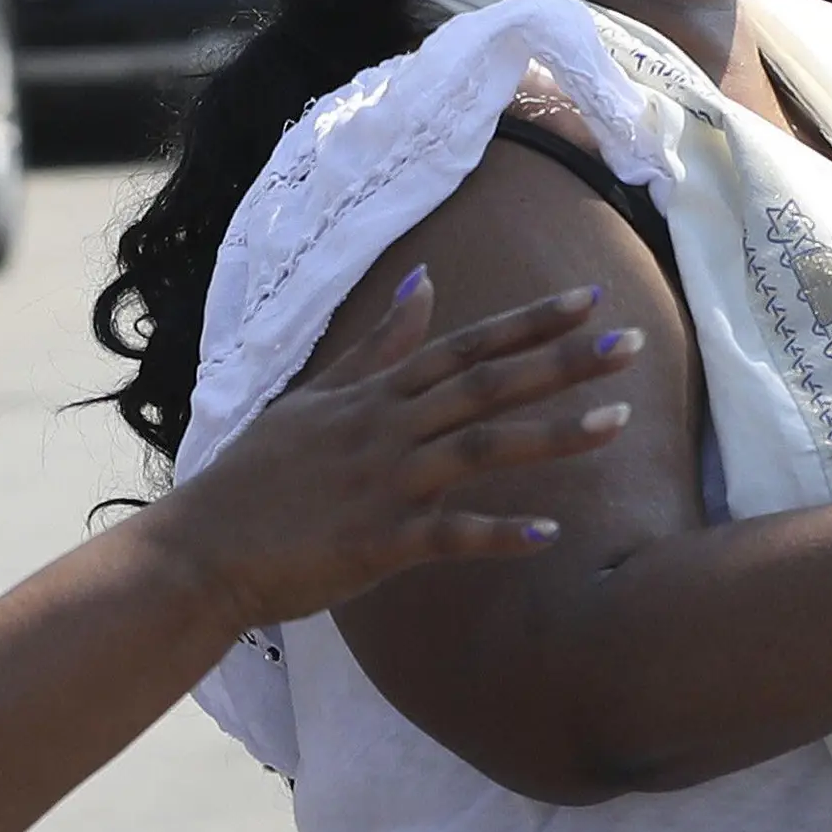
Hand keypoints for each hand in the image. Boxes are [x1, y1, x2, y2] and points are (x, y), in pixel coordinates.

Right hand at [151, 276, 641, 632]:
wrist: (200, 550)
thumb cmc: (257, 478)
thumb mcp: (314, 399)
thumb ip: (376, 347)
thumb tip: (423, 281)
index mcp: (374, 396)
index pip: (464, 345)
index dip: (530, 322)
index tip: (592, 298)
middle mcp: (386, 429)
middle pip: (486, 384)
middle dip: (561, 362)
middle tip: (631, 344)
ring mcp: (385, 483)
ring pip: (481, 448)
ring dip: (554, 435)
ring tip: (620, 423)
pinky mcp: (378, 542)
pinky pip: (450, 535)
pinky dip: (500, 534)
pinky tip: (552, 536)